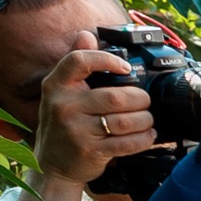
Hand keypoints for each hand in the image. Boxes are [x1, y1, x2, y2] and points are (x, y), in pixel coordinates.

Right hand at [29, 44, 149, 189]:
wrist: (53, 166)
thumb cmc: (63, 124)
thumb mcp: (60, 92)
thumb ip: (75, 64)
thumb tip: (86, 35)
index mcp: (55, 85)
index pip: (79, 61)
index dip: (107, 59)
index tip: (126, 67)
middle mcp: (63, 105)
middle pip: (115, 96)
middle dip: (140, 99)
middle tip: (146, 102)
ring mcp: (76, 130)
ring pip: (125, 120)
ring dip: (145, 120)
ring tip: (148, 119)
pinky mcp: (90, 151)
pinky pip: (127, 143)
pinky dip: (144, 138)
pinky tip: (148, 135)